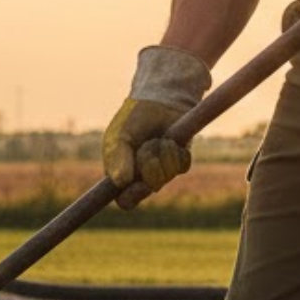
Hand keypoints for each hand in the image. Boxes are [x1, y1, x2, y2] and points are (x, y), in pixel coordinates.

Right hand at [104, 46, 210, 207]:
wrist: (159, 99)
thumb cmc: (133, 118)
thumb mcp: (120, 137)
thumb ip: (118, 159)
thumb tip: (120, 183)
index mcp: (123, 174)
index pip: (124, 199)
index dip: (130, 197)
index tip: (135, 185)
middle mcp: (142, 176)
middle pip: (147, 190)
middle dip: (148, 169)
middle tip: (147, 150)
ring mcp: (163, 169)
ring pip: (165, 178)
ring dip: (160, 155)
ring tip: (156, 139)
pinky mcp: (180, 160)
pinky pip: (181, 166)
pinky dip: (175, 151)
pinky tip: (170, 138)